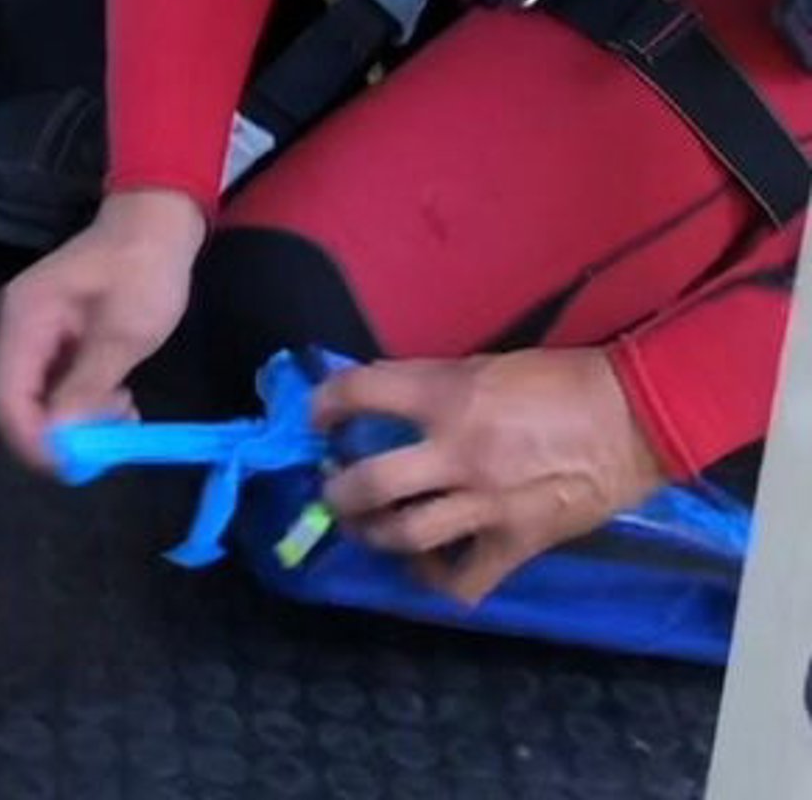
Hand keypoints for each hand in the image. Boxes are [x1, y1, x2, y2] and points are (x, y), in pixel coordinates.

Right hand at [0, 188, 205, 472]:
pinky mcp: (55, 338)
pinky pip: (55, 386)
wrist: (158, 221)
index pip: (6, 398)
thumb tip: (58, 438)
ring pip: (37, 400)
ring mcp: (35, 333)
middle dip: (58, 434)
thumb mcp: (125, 331)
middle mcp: (19, 328)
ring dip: (75, 422)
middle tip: (108, 441)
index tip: (74, 465)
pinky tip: (118, 402)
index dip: (33, 441)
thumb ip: (87, 385)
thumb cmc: (144, 269)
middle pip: (17, 403)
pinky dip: (82, 404)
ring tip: (124, 415)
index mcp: (25, 319)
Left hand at [313, 348, 666, 606]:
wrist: (630, 419)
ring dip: (373, 535)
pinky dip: (435, 581)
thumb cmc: (559, 380)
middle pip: (369, 483)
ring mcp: (484, 504)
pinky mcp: (515, 544)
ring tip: (365, 528)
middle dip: (337, 491)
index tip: (317, 417)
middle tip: (332, 488)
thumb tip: (388, 404)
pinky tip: (428, 567)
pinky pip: (461, 580)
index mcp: (446, 395)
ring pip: (404, 536)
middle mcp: (456, 452)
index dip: (326, 404)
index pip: (361, 392)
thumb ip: (435, 388)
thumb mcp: (484, 366)